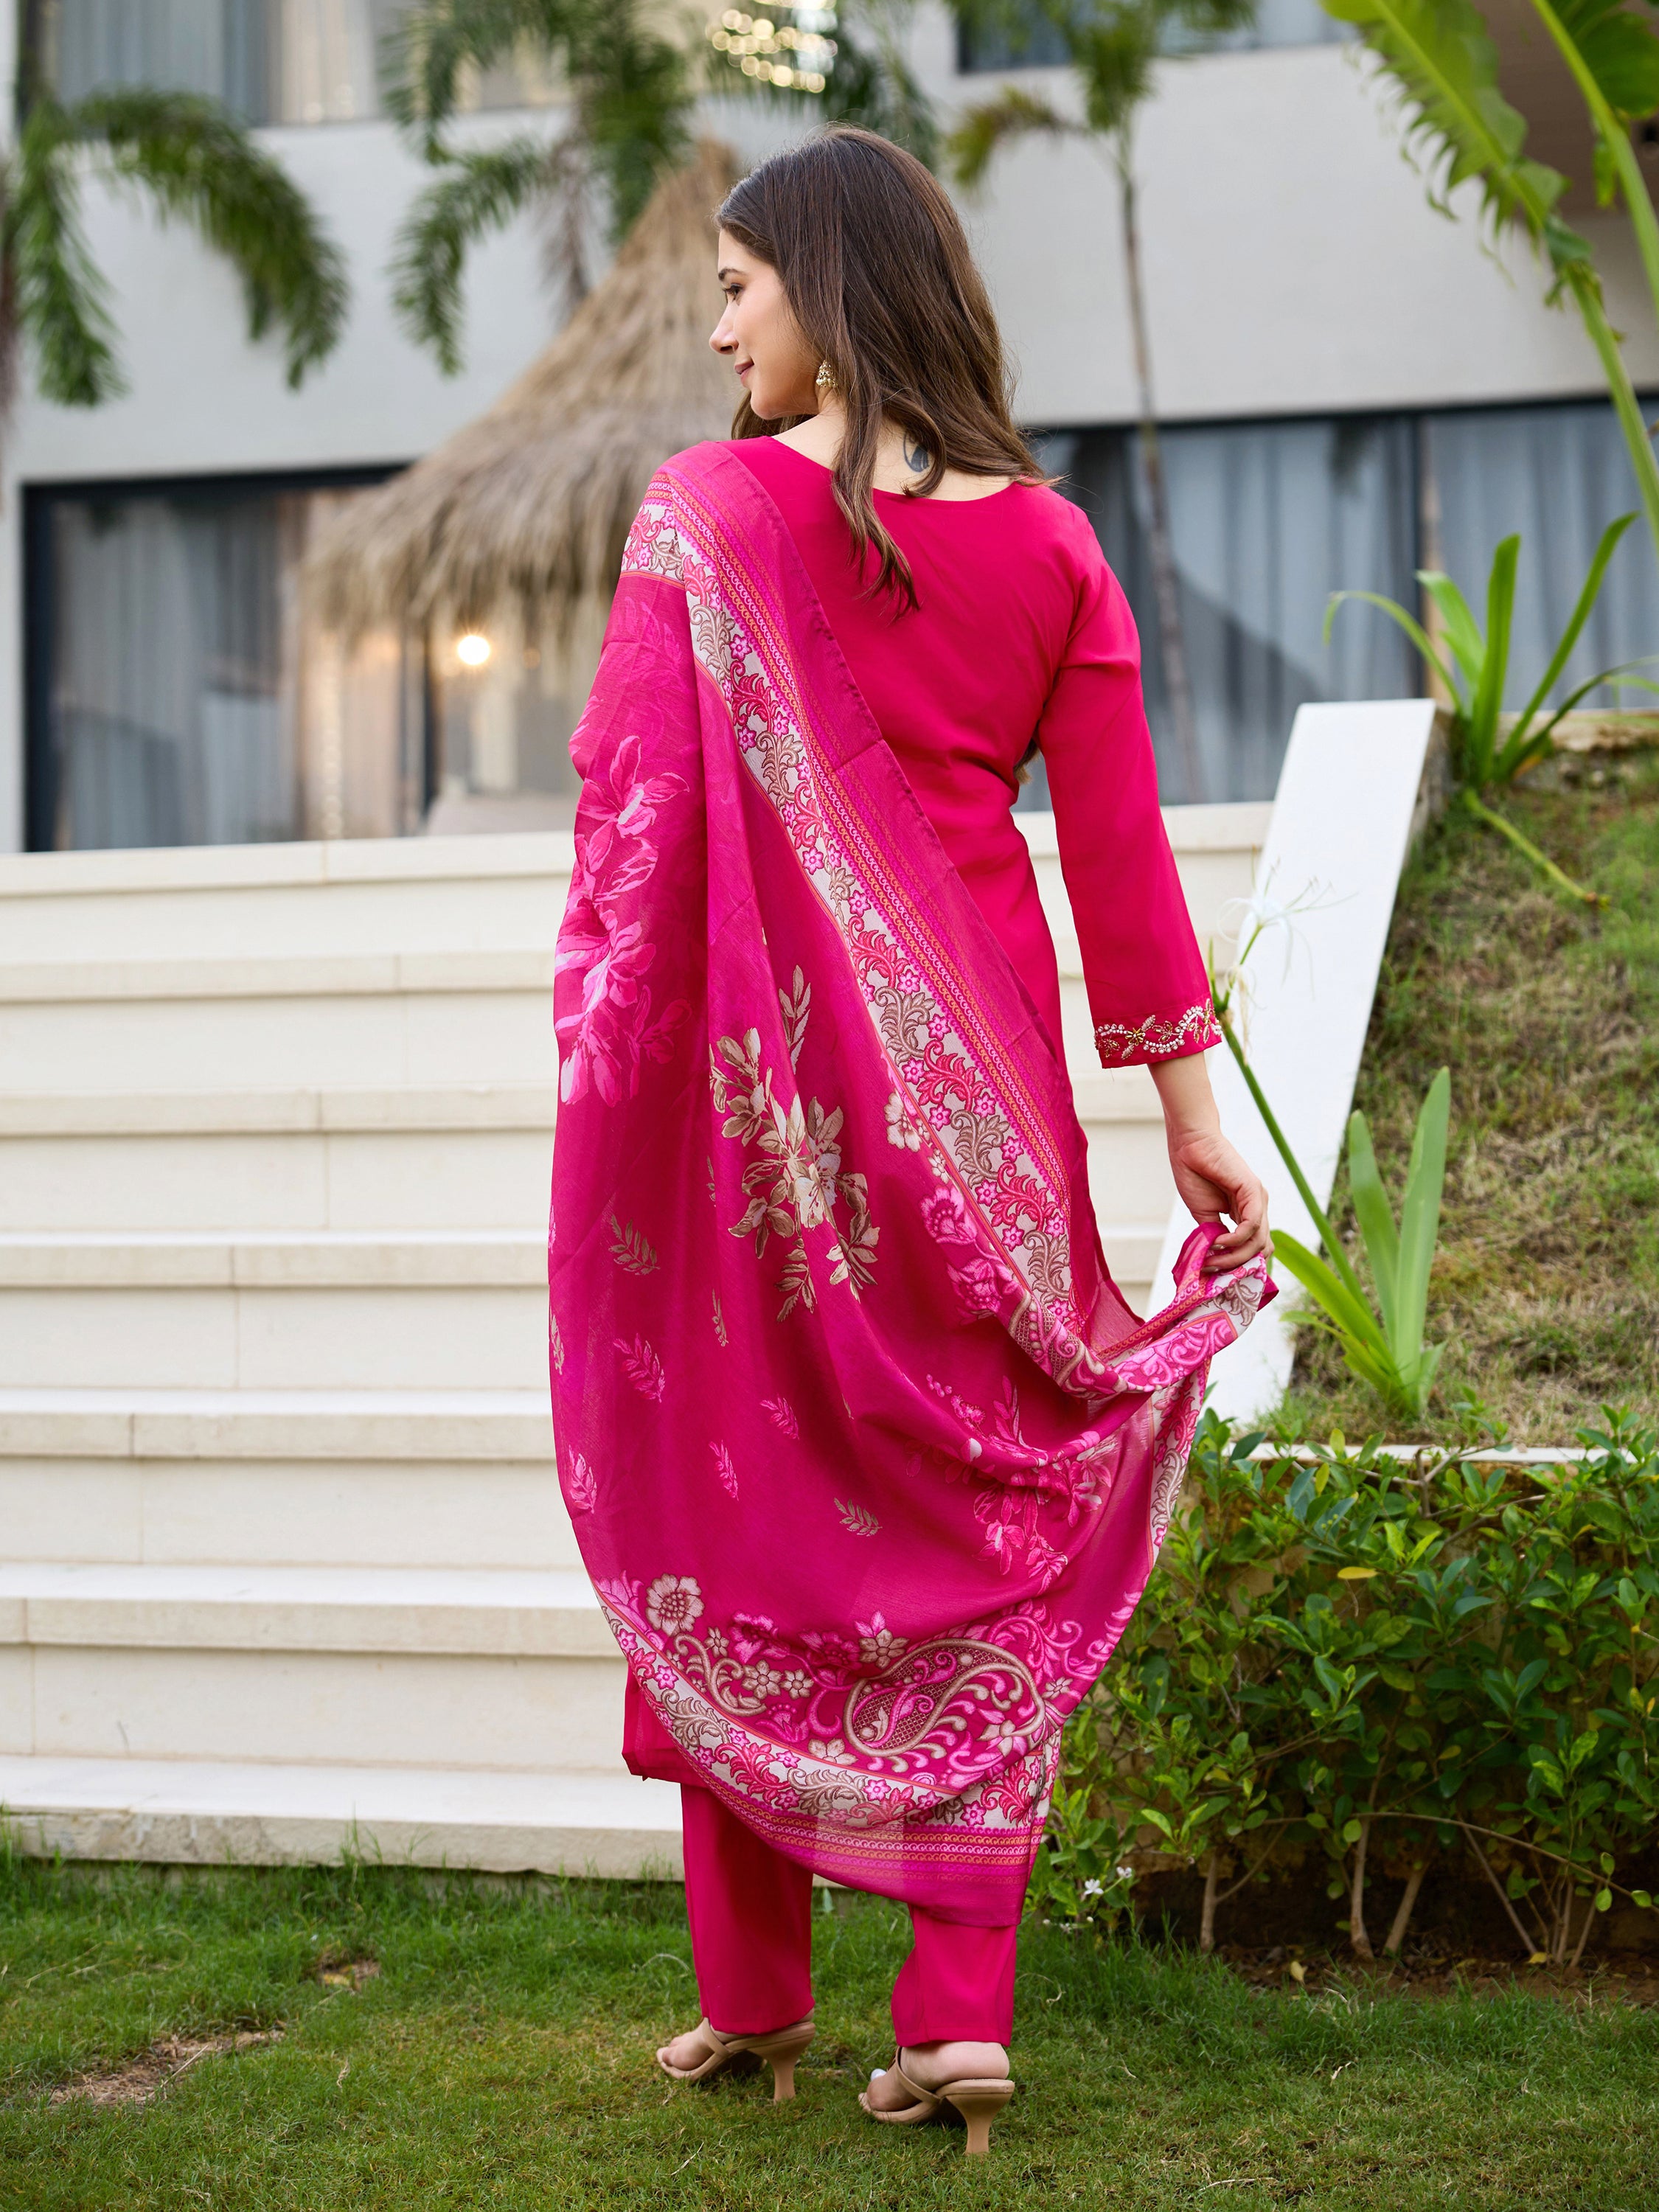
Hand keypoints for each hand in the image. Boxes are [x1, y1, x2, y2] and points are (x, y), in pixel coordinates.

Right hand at [1167, 1125, 1271, 1273]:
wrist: (1190, 1146)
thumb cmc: (1194, 1174)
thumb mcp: (1204, 1214)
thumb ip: (1214, 1235)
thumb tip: (1216, 1259)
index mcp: (1247, 1212)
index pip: (1257, 1247)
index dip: (1242, 1264)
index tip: (1218, 1274)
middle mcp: (1258, 1207)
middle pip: (1261, 1249)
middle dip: (1237, 1266)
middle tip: (1212, 1271)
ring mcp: (1258, 1199)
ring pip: (1259, 1242)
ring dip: (1234, 1257)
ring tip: (1211, 1259)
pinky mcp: (1253, 1191)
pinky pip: (1251, 1226)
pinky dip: (1235, 1240)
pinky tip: (1218, 1242)